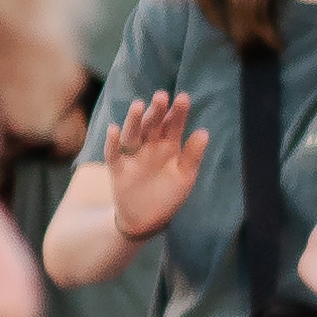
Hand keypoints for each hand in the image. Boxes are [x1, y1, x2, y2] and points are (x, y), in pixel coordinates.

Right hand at [101, 87, 207, 235]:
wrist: (147, 220)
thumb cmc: (169, 195)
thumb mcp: (185, 177)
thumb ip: (193, 156)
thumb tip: (204, 132)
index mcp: (168, 145)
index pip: (173, 125)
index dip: (178, 112)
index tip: (184, 98)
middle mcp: (150, 146)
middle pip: (152, 124)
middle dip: (157, 111)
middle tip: (162, 96)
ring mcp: (133, 156)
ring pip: (132, 133)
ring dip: (134, 120)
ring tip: (139, 105)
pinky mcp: (118, 168)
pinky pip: (113, 154)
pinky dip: (112, 142)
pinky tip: (114, 129)